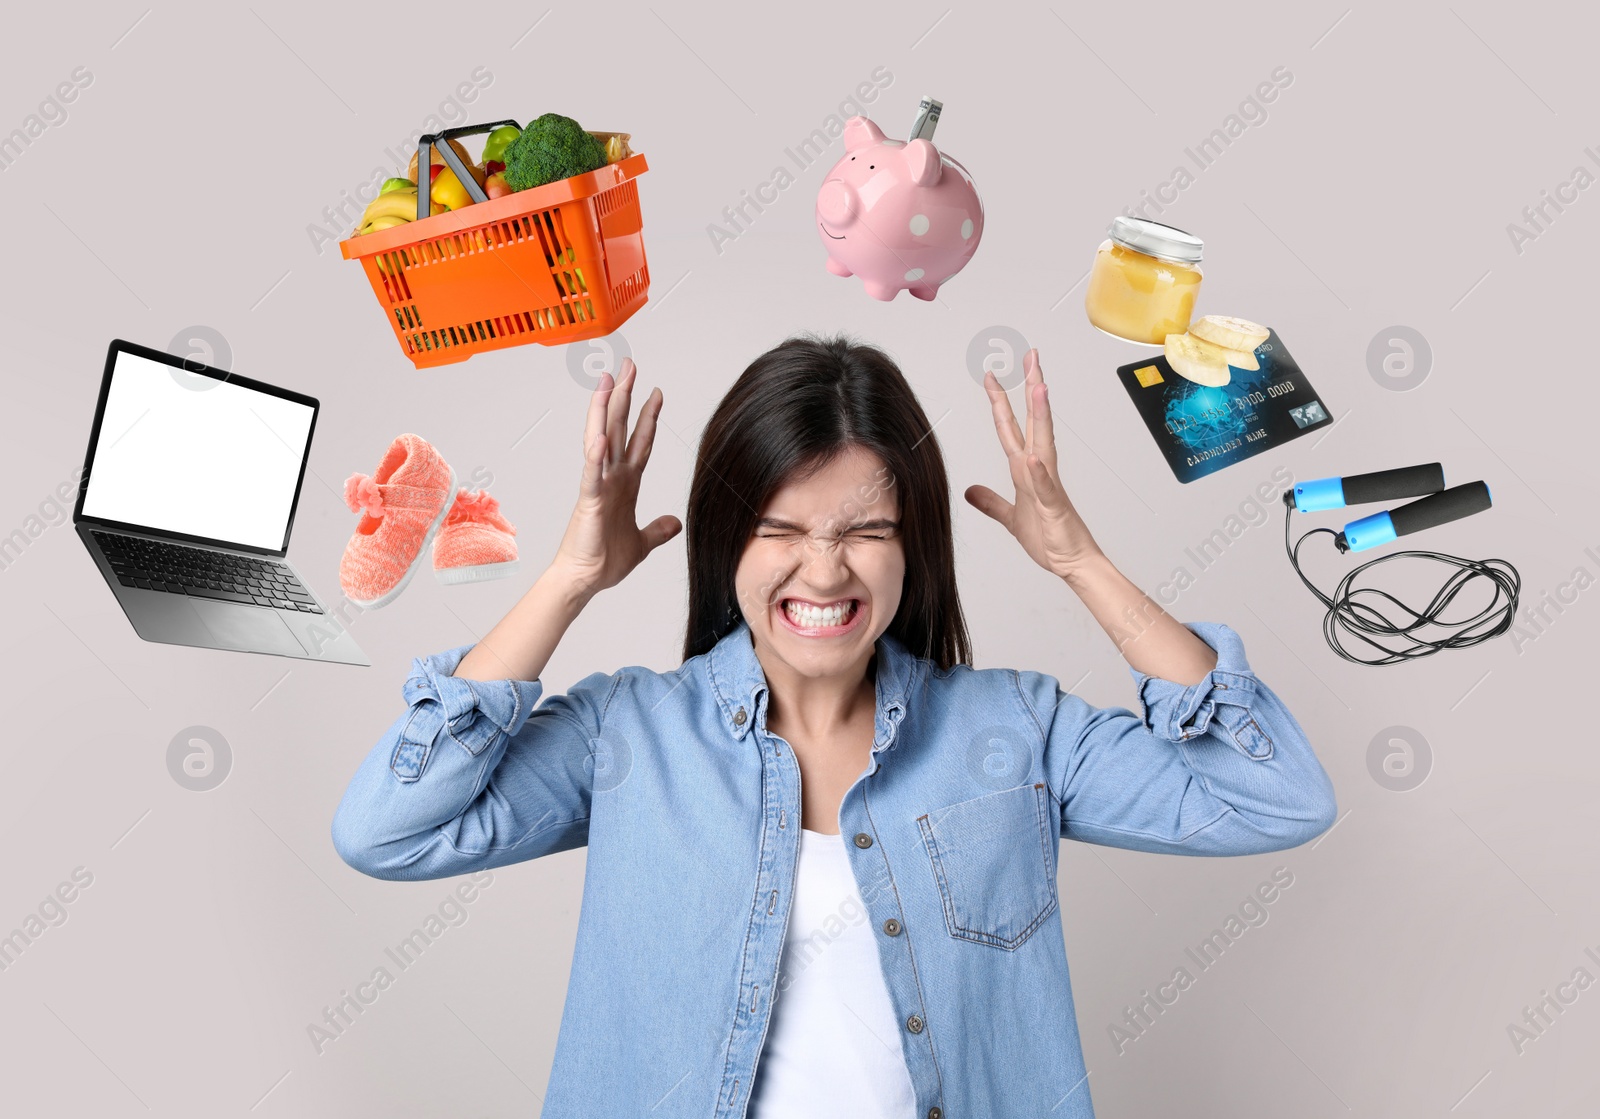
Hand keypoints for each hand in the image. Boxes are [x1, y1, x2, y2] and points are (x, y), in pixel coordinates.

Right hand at [550, 357, 681, 597]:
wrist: (586, 580)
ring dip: (605, 410)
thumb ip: (658, 529)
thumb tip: (674, 523)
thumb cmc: (605, 560)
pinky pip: (592, 473)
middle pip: (620, 428)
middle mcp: (612, 478)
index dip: (649, 416)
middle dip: (625, 395)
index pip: (640, 441)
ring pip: (602, 439)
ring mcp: (599, 486)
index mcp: (626, 484)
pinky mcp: (590, 501)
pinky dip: (595, 454)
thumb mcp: (643, 542)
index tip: (656, 392)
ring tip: (608, 380)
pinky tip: (599, 434)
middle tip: (629, 365)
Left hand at [965, 348, 1103, 579]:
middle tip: (1031, 356)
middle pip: (1033, 422)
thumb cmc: (1049, 539)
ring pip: (1043, 444)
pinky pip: (1045, 488)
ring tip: (1038, 387)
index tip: (993, 377)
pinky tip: (1031, 457)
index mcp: (1026, 471)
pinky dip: (1038, 472)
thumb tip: (970, 490)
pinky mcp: (1054, 508)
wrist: (1072, 562)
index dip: (1001, 402)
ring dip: (1041, 416)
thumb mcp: (1010, 518)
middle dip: (1031, 388)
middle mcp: (1038, 470)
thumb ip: (990, 502)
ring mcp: (1048, 487)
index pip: (1011, 428)